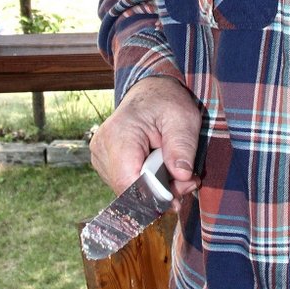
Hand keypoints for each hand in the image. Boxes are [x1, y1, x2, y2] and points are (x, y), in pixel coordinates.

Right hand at [90, 75, 202, 205]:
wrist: (150, 91)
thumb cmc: (166, 101)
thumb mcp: (183, 118)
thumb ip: (182, 146)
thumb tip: (181, 175)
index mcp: (118, 135)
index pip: (127, 182)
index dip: (153, 197)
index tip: (179, 195)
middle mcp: (102, 148)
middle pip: (128, 190)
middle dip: (160, 194)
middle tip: (189, 182)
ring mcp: (100, 157)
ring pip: (127, 191)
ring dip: (156, 191)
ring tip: (178, 174)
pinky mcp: (105, 163)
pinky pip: (126, 185)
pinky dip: (147, 185)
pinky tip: (163, 173)